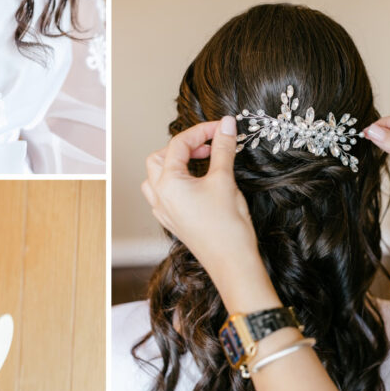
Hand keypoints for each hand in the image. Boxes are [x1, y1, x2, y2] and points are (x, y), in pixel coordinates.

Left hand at [142, 117, 260, 285]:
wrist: (232, 264)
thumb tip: (226, 126)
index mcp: (168, 184)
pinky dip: (176, 182)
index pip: (178, 144)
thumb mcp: (224, 180)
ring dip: (175, 164)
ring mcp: (164, 211)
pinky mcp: (173, 221)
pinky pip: (164, 194)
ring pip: (157, 177)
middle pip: (160, 158)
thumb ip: (222, 149)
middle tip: (208, 145)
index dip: (201, 131)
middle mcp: (160, 197)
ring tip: (200, 161)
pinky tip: (196, 183)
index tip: (221, 127)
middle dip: (183, 146)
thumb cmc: (227, 227)